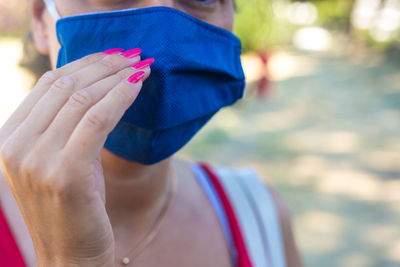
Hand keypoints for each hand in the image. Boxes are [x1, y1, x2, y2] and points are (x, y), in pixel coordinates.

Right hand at [0, 49, 150, 266]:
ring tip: (141, 67)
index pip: (48, 85)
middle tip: (133, 56)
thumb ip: (64, 125)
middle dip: (104, 65)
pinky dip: (120, 98)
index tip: (114, 55)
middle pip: (64, 86)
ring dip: (116, 78)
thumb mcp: (61, 161)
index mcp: (10, 138)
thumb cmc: (73, 208)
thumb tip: (94, 84)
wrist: (71, 258)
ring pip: (82, 99)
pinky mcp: (64, 173)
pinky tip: (138, 86)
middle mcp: (16, 146)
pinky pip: (96, 120)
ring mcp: (36, 160)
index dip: (84, 63)